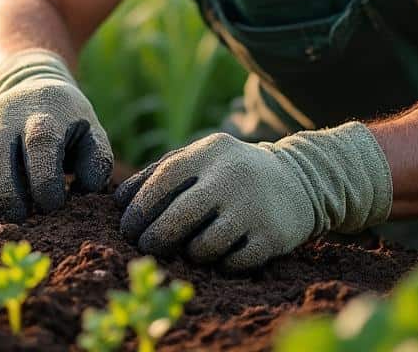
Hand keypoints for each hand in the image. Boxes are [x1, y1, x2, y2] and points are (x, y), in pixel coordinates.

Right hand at [0, 49, 113, 219]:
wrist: (30, 86)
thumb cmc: (68, 121)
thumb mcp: (92, 131)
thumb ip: (97, 161)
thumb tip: (85, 191)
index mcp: (45, 114)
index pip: (41, 144)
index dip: (45, 178)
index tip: (54, 205)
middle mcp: (8, 119)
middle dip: (9, 192)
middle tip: (24, 219)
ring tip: (4, 221)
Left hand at [114, 123, 392, 270]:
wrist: (300, 180)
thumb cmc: (231, 173)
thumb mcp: (200, 159)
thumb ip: (159, 173)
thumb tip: (117, 201)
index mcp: (208, 153)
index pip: (163, 180)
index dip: (140, 208)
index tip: (127, 228)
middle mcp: (231, 177)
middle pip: (179, 217)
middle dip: (155, 238)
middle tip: (146, 248)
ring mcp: (253, 208)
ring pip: (204, 246)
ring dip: (191, 253)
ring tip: (193, 248)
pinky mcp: (272, 237)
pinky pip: (232, 264)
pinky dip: (221, 264)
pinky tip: (223, 254)